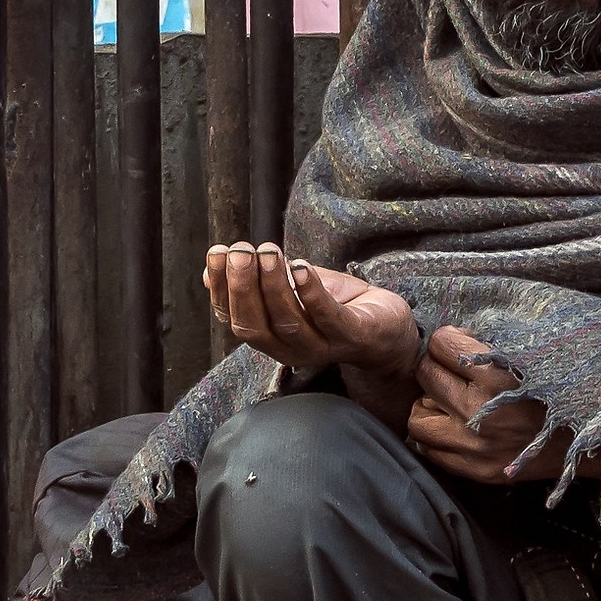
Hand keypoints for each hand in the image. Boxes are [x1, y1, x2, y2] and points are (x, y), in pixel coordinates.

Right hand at [203, 243, 418, 384]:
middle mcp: (290, 349)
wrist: (390, 329)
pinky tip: (301, 267)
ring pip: (288, 322)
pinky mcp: (352, 337)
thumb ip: (257, 281)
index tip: (217, 253)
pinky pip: (327, 318)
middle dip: (242, 287)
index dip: (221, 288)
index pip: (234, 318)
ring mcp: (322, 346)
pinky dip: (312, 292)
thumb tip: (210, 269)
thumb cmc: (338, 307)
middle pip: (254, 326)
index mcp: (271, 337)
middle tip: (240, 251)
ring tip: (269, 252)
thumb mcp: (293, 290)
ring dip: (274, 285)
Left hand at [405, 324, 564, 485]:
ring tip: (449, 404)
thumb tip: (446, 337)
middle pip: (426, 376)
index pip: (440, 345)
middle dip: (437, 368)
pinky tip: (455, 428)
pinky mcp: (477, 470)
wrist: (584, 439)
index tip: (460, 346)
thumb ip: (487, 343)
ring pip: (418, 417)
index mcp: (499, 377)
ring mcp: (476, 446)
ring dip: (430, 406)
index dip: (448, 340)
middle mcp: (483, 413)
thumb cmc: (556, 389)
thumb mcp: (530, 354)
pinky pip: (429, 450)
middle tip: (453, 373)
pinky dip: (437, 436)